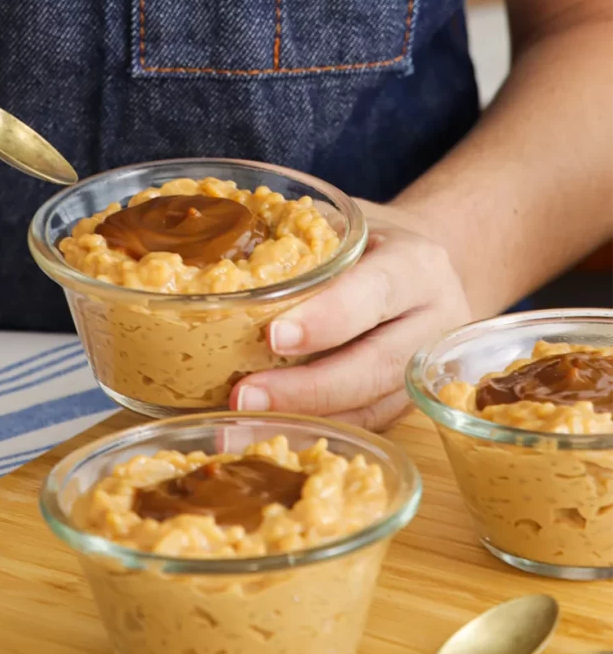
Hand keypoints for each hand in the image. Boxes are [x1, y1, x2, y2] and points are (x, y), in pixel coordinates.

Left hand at [230, 200, 471, 429]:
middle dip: (307, 388)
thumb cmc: (370, 240)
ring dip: (305, 419)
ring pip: (372, 406)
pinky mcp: (409, 403)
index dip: (326, 318)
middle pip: (375, 365)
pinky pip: (365, 423)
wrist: (423, 269)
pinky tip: (270, 430)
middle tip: (245, 396)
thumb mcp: (347, 223)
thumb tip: (219, 249)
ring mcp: (425, 370)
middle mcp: (434, 321)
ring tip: (244, 423)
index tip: (273, 336)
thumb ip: (302, 235)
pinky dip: (316, 429)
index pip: (373, 293)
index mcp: (417, 265)